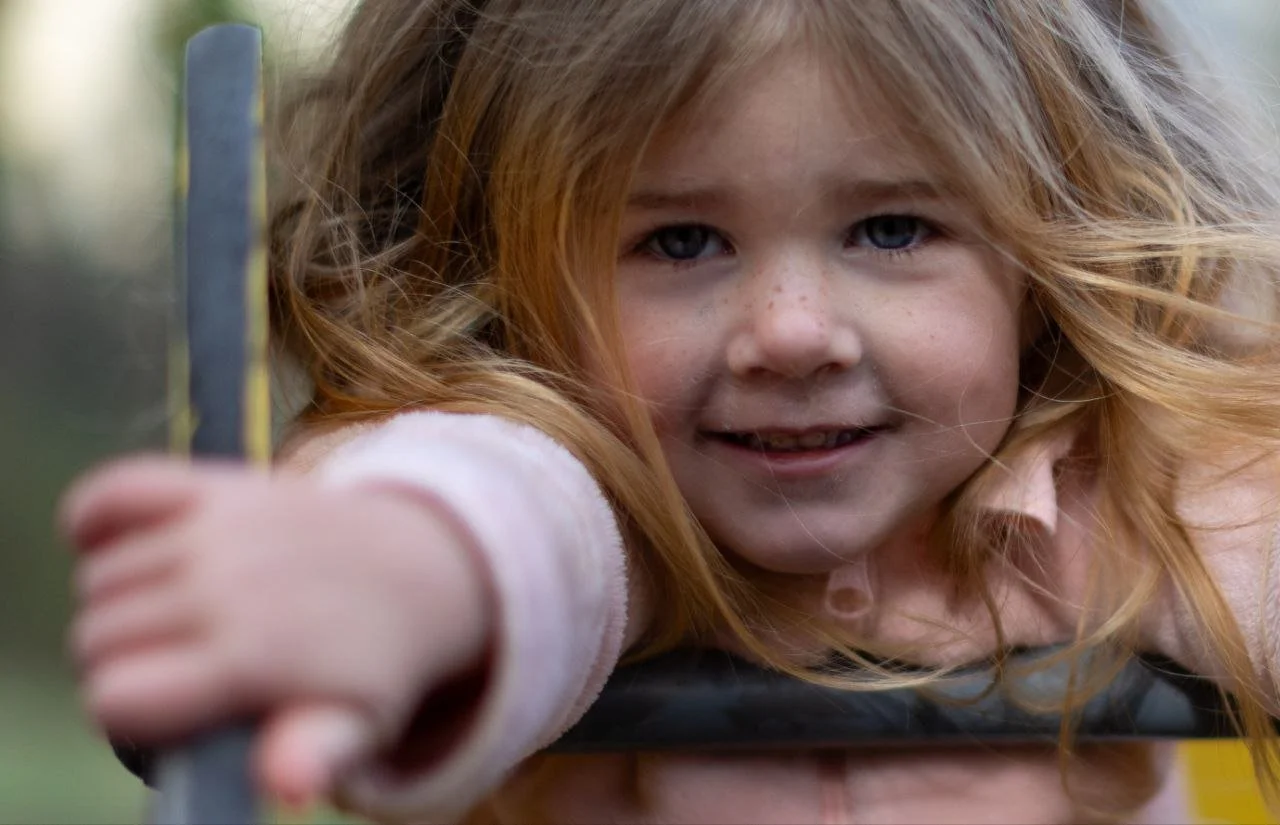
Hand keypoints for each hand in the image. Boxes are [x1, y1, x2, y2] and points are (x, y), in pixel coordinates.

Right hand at [60, 455, 492, 807]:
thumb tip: (286, 783)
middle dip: (120, 661)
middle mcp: (226, 586)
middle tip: (175, 664)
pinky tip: (117, 546)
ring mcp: (219, 528)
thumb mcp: (361, 725)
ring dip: (115, 602)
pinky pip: (113, 491)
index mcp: (251, 659)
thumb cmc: (370, 664)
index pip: (112, 697)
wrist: (415, 570)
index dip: (125, 713)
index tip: (164, 709)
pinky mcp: (218, 484)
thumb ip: (312, 755)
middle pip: (94, 637)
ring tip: (172, 617)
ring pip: (96, 578)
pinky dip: (95, 516)